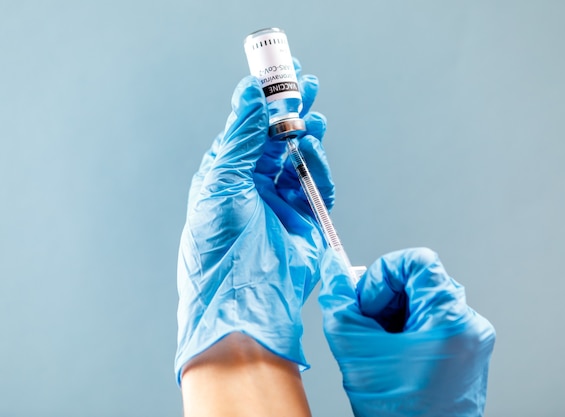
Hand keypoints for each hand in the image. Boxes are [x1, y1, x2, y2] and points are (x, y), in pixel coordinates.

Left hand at [175, 63, 332, 384]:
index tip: (279, 72)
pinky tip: (315, 154)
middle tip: (308, 82)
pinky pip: (316, 186)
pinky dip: (318, 169)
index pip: (248, 127)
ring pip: (299, 158)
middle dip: (292, 110)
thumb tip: (248, 93)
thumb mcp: (222, 182)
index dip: (263, 99)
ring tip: (316, 115)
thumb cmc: (218, 245)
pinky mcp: (305, 219)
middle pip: (277, 138)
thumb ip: (240, 137)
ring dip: (308, 135)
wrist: (241, 299)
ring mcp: (280, 202)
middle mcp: (252, 184)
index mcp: (226, 173)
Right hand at [319, 247, 495, 416]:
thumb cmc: (400, 415)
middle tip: (368, 323)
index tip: (369, 300)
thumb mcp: (355, 352)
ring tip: (381, 343)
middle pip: (420, 280)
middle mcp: (469, 325)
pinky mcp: (467, 352)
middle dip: (386, 297)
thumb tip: (332, 270)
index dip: (384, 272)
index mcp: (449, 318)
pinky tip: (395, 354)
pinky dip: (409, 328)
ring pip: (425, 300)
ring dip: (395, 313)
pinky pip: (434, 321)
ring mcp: (471, 339)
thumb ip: (339, 303)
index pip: (418, 260)